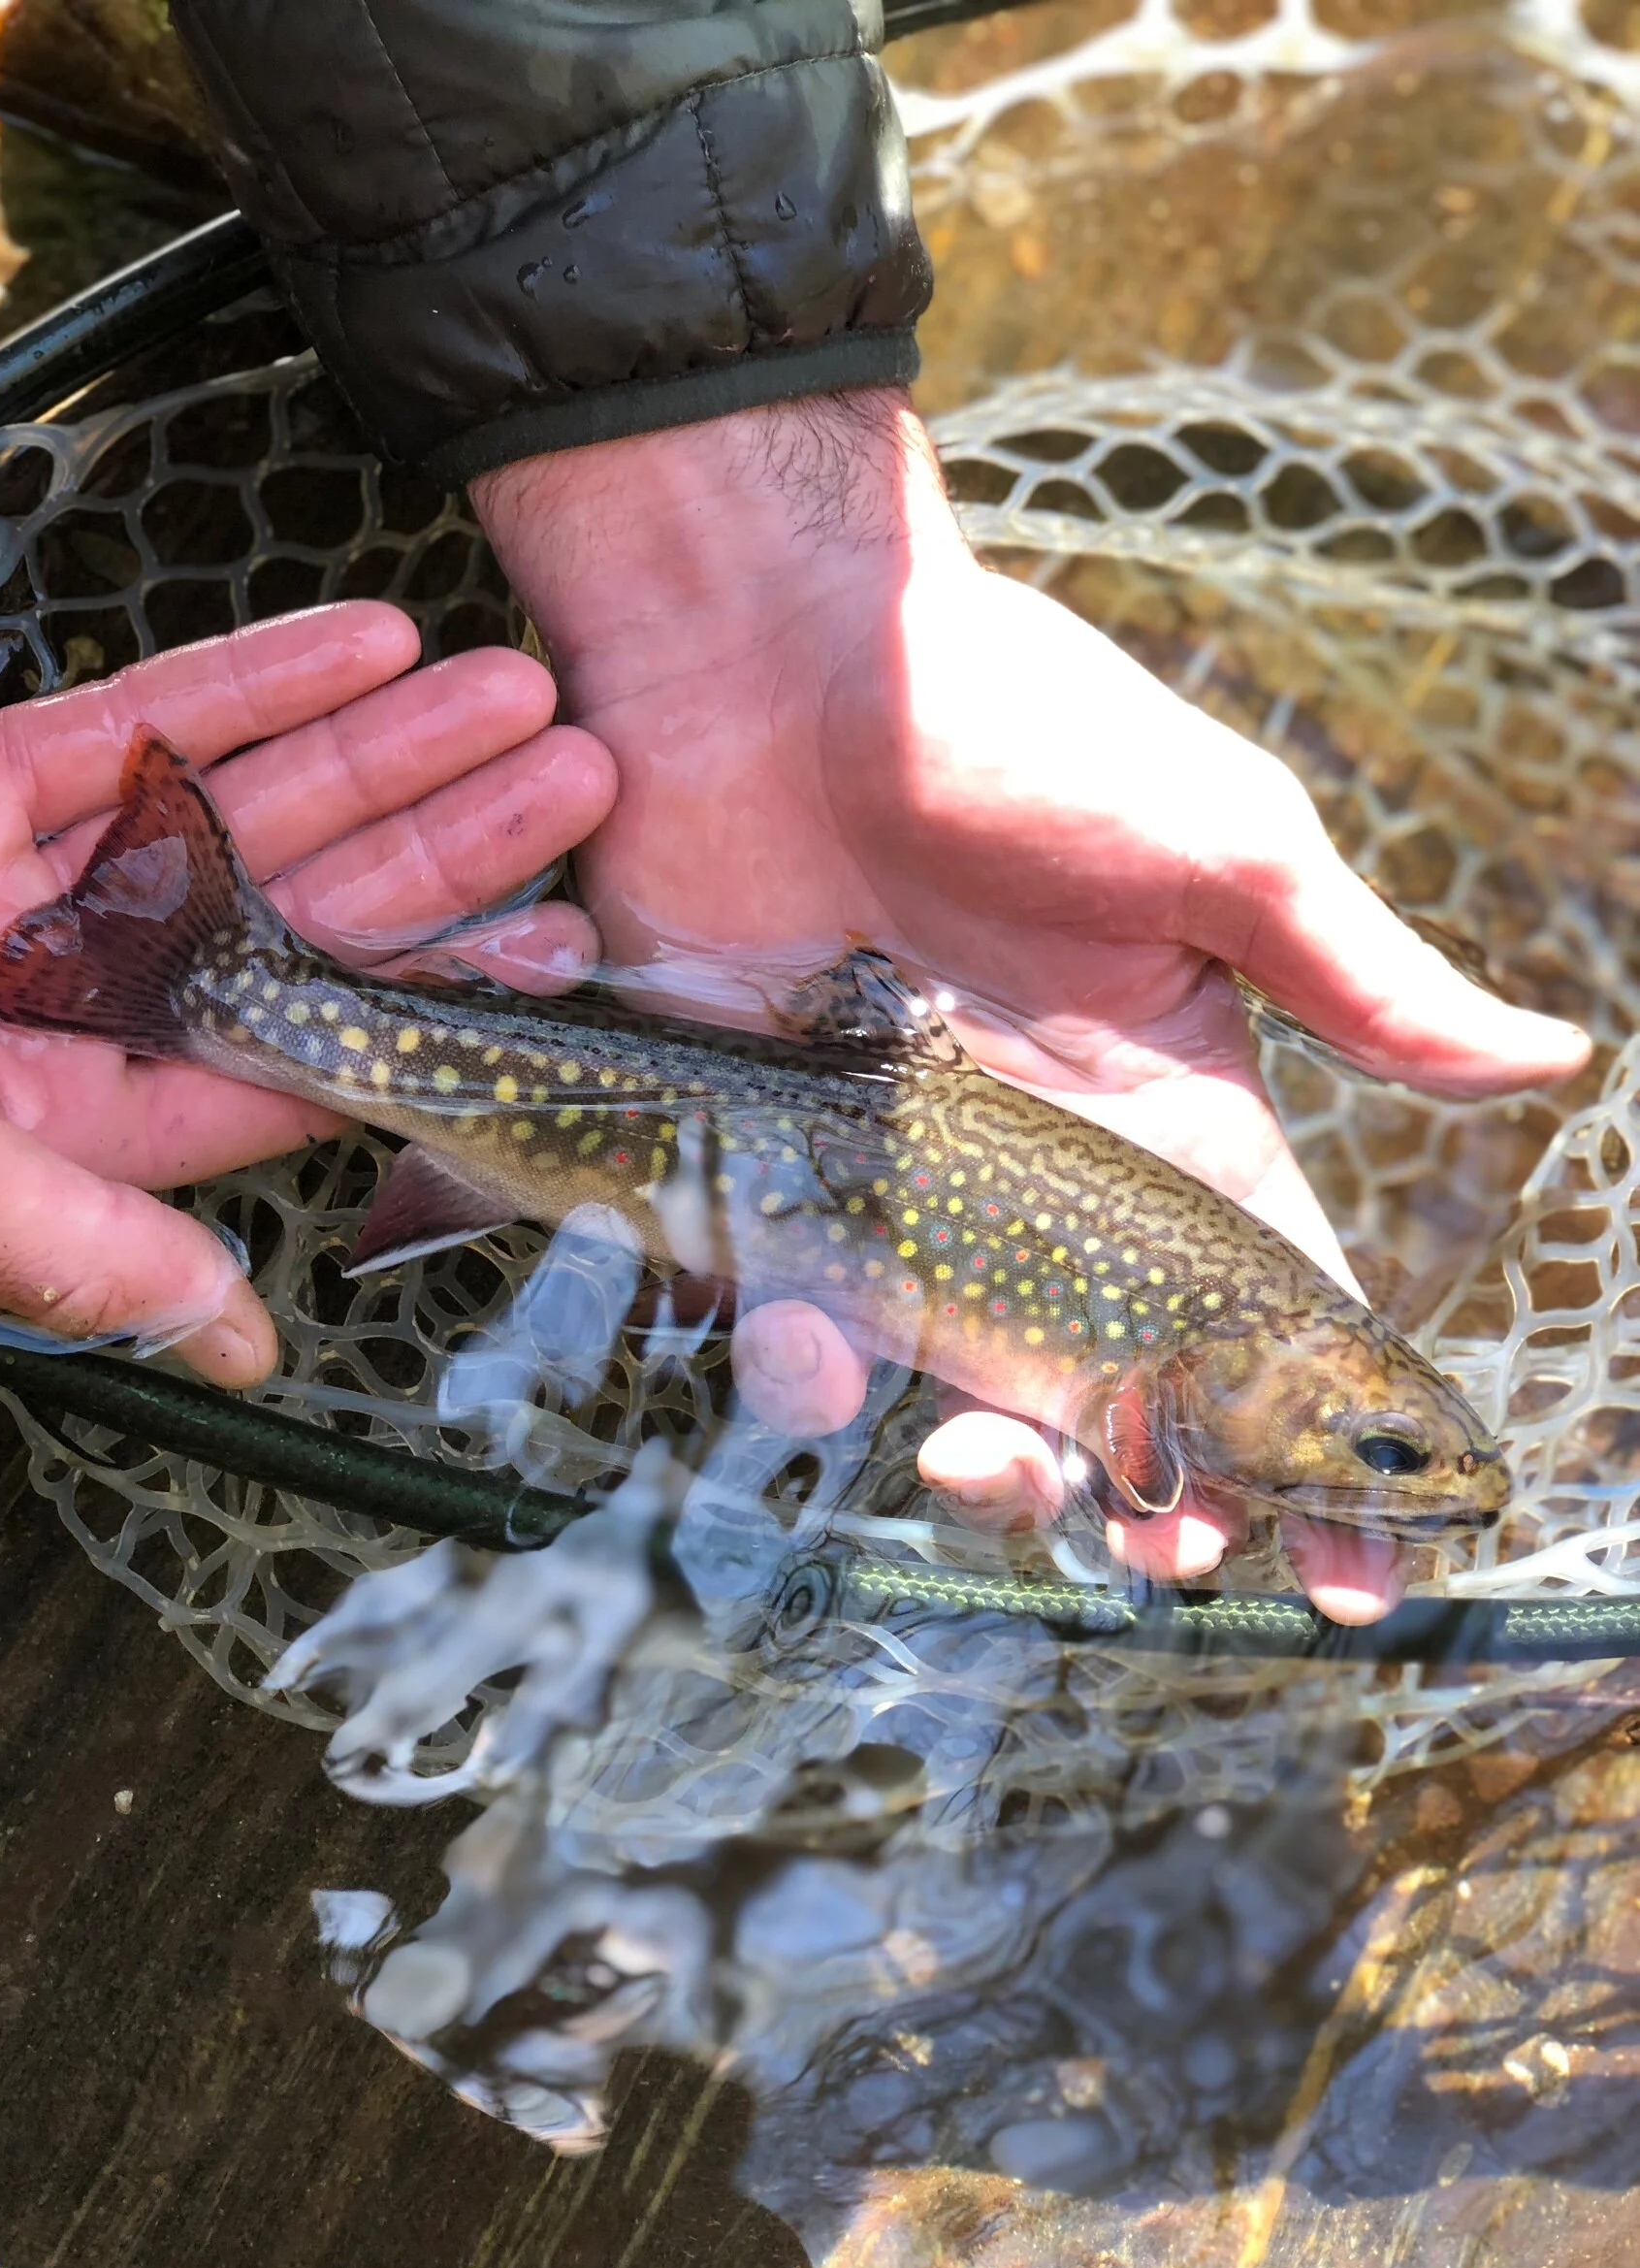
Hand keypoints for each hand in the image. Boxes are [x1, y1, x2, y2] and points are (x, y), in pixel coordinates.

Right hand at [0, 605, 613, 1383]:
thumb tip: (235, 1348)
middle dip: (436, 848)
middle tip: (580, 778)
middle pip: (292, 924)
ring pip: (229, 813)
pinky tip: (364, 641)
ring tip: (512, 691)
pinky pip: (121, 728)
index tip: (552, 945)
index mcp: (62, 1127)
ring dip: (372, 752)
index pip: (292, 1064)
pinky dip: (241, 683)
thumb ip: (79, 1248)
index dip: (427, 1003)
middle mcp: (56, 1016)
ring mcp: (8, 896)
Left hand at [475, 396, 1588, 1622]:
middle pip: (1127, 1397)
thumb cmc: (1010, 723)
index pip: (1273, 1315)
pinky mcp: (759, 1170)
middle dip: (1165, 1505)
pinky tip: (805, 1346)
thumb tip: (1550, 1062)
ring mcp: (899, 1185)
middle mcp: (1044, 1178)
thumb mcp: (1215, 848)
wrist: (772, 650)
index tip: (1362, 1574)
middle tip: (1177, 1559)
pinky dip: (799, 1356)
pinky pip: (786, 1313)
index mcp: (1174, 1115)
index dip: (1326, 1450)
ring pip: (956, 1392)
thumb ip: (1355, 983)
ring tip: (983, 1471)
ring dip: (985, 1473)